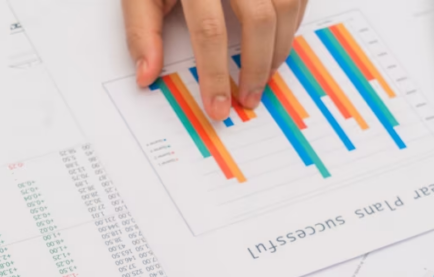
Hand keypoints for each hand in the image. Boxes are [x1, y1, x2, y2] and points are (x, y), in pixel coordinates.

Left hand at [123, 0, 307, 119]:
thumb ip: (142, 28)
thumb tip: (146, 76)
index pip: (210, 30)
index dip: (215, 75)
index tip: (218, 109)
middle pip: (258, 20)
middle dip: (256, 69)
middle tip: (248, 99)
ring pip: (286, 6)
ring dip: (278, 50)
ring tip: (263, 77)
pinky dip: (291, 25)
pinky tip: (275, 44)